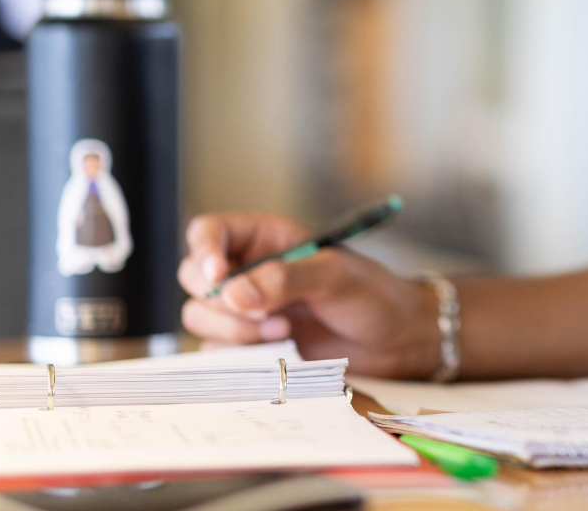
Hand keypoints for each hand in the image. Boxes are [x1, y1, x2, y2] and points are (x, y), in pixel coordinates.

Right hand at [178, 212, 437, 377]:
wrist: (394, 340)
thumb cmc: (372, 294)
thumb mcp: (335, 276)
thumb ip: (286, 279)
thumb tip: (233, 294)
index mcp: (266, 238)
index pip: (209, 232)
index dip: (203, 250)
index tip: (217, 274)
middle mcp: (248, 270)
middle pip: (193, 276)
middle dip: (218, 300)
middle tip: (265, 314)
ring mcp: (246, 309)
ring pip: (199, 315)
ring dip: (233, 330)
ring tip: (282, 333)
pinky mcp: (250, 345)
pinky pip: (217, 349)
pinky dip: (238, 355)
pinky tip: (278, 352)